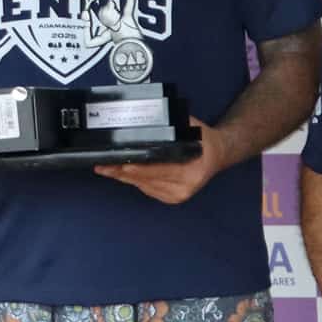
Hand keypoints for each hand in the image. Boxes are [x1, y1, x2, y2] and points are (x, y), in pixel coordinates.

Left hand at [96, 123, 236, 204]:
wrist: (219, 154)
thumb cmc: (204, 140)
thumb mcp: (190, 127)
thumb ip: (171, 126)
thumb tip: (145, 122)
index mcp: (192, 171)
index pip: (157, 170)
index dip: (135, 168)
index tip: (117, 164)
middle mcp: (185, 186)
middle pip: (145, 180)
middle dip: (121, 172)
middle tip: (102, 166)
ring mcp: (178, 195)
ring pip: (143, 186)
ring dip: (124, 177)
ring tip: (107, 168)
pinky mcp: (172, 199)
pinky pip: (147, 190)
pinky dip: (135, 181)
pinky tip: (124, 173)